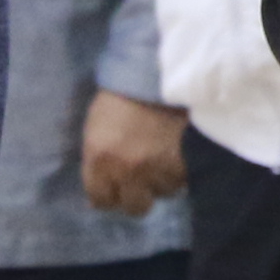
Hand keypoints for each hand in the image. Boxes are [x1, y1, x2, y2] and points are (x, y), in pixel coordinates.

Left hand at [80, 90, 189, 217]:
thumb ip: (97, 160)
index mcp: (99, 160)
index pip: (101, 200)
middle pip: (134, 207)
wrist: (154, 73)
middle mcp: (126, 171)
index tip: (115, 191)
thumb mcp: (96, 128)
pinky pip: (183, 180)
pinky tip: (178, 157)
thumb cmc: (119, 95)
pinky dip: (181, 172)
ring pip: (163, 193)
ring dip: (163, 181)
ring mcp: (156, 169)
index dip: (109, 197)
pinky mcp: (182, 162)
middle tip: (142, 183)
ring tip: (163, 162)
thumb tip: (99, 192)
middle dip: (137, 197)